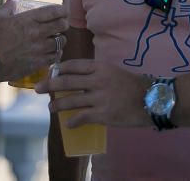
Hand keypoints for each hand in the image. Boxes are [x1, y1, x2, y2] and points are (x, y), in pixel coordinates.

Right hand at [0, 0, 68, 82]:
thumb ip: (6, 7)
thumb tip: (12, 0)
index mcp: (28, 20)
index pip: (53, 11)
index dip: (62, 10)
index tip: (64, 11)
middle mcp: (37, 33)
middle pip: (61, 25)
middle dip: (64, 23)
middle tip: (62, 24)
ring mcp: (39, 49)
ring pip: (60, 42)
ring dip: (61, 39)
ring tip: (57, 39)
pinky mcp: (38, 62)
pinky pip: (55, 57)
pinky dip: (57, 53)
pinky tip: (54, 52)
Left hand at [35, 59, 149, 127]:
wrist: (151, 99)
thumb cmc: (133, 85)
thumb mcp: (114, 71)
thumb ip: (97, 73)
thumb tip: (79, 78)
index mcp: (100, 67)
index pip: (73, 65)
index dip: (59, 69)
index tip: (50, 72)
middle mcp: (98, 80)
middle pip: (67, 82)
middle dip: (49, 85)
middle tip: (37, 88)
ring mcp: (100, 98)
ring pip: (71, 101)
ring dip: (57, 105)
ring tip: (50, 108)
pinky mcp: (103, 114)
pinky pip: (82, 117)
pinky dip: (73, 121)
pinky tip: (68, 124)